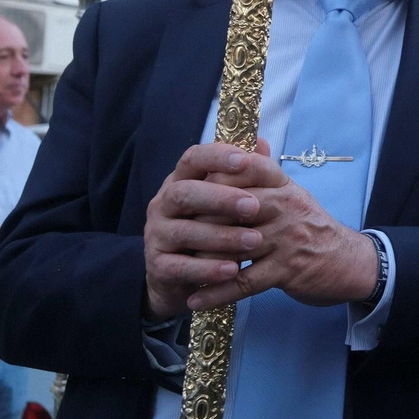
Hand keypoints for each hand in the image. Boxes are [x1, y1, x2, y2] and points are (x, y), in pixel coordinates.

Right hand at [142, 142, 269, 319]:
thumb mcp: (227, 199)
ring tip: (254, 241)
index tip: (244, 161)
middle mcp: (162, 204)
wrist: (182, 275)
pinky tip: (233, 270)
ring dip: (222, 236)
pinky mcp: (157, 266)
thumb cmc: (211, 227)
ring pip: (184, 231)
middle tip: (254, 206)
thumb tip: (262, 143)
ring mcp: (156, 235)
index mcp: (180, 180)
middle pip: (184, 193)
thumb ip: (243, 173)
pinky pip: (180, 267)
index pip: (192, 158)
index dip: (217, 156)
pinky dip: (208, 269)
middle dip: (221, 198)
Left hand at [186, 150, 378, 311]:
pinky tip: (195, 300)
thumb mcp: (294, 194)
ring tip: (177, 265)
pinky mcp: (288, 270)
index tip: (188, 187)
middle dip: (200, 217)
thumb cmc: (312, 227)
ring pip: (234, 244)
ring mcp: (286, 239)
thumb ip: (268, 172)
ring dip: (202, 258)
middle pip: (232, 205)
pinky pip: (244, 282)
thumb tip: (253, 140)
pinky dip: (217, 293)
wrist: (349, 262)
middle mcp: (286, 207)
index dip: (214, 177)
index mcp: (284, 186)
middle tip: (174, 229)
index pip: (244, 169)